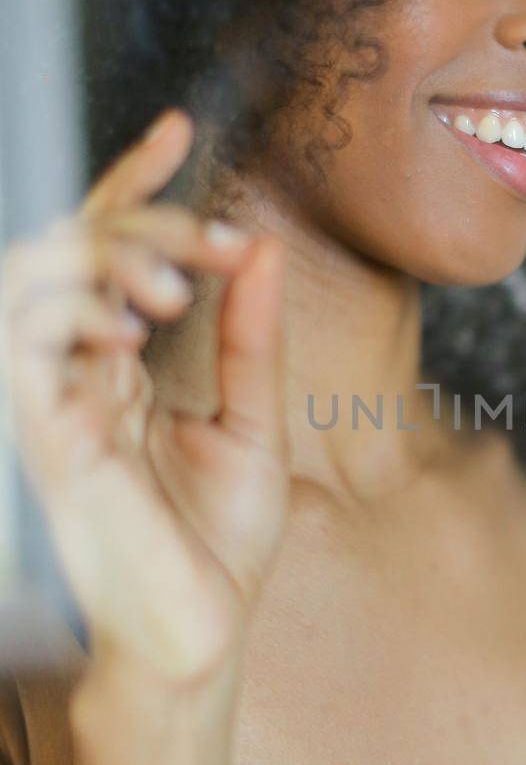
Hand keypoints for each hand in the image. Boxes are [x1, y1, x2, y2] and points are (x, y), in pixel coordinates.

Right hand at [0, 108, 288, 686]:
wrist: (201, 636)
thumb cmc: (218, 543)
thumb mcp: (253, 422)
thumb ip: (250, 337)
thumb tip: (259, 249)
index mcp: (122, 365)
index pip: (107, 250)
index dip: (134, 182)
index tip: (178, 129)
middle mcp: (78, 372)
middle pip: (71, 247)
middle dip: (140, 216)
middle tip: (214, 234)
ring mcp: (53, 401)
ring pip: (34, 278)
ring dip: (104, 256)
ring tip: (177, 281)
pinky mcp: (44, 436)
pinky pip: (26, 344)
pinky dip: (73, 312)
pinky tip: (132, 323)